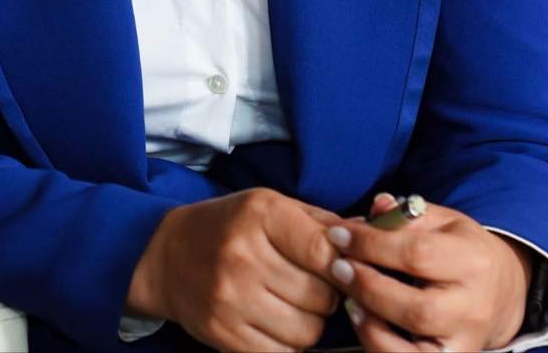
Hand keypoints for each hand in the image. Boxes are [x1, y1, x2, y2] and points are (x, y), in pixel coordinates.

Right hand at [126, 187, 349, 351]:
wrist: (168, 257)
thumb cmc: (230, 228)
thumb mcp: (272, 208)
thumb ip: (324, 224)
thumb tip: (379, 238)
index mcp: (260, 215)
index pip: (327, 251)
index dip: (346, 267)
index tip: (344, 269)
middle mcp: (243, 255)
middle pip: (322, 297)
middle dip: (327, 296)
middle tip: (312, 286)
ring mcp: (230, 298)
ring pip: (308, 331)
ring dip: (309, 323)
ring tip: (291, 304)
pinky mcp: (222, 333)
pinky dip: (287, 345)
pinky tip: (275, 323)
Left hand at [323, 193, 531, 351]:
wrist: (502, 293)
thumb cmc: (464, 252)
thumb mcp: (444, 223)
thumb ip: (407, 216)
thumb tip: (377, 207)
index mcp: (474, 263)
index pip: (417, 255)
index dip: (371, 244)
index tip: (339, 234)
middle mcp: (473, 309)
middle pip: (415, 308)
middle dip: (367, 285)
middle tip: (338, 266)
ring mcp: (463, 343)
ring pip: (411, 349)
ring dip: (369, 323)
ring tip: (347, 296)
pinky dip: (379, 346)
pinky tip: (362, 321)